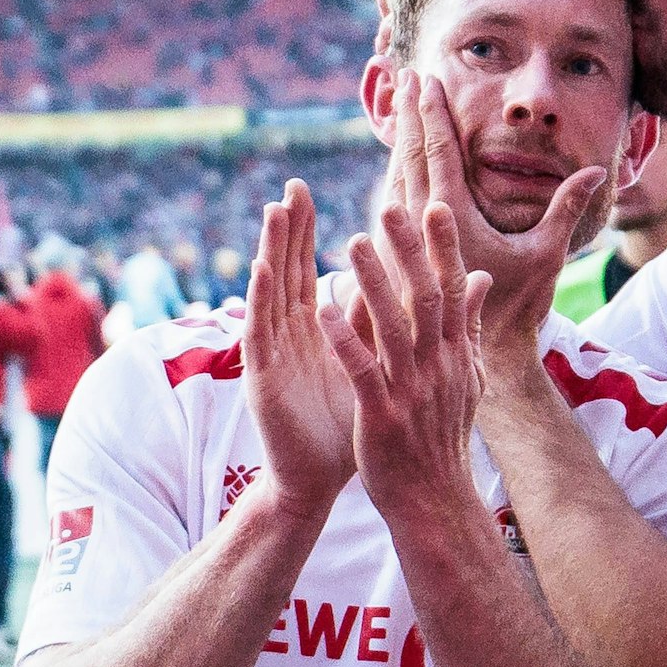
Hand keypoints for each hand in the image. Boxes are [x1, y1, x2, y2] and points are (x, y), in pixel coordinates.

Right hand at [243, 179, 356, 515]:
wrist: (320, 479)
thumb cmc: (346, 423)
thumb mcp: (371, 364)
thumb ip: (382, 323)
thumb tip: (407, 281)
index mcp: (312, 330)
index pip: (306, 270)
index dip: (305, 233)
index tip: (306, 191)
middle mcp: (286, 336)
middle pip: (284, 272)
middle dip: (287, 230)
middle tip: (291, 188)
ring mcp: (271, 355)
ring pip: (269, 294)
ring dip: (271, 252)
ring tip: (274, 213)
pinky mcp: (261, 379)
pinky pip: (259, 333)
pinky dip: (260, 300)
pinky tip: (261, 270)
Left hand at [320, 200, 492, 516]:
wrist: (433, 500)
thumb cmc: (442, 436)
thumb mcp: (467, 379)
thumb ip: (468, 327)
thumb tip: (483, 279)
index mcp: (455, 355)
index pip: (452, 291)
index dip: (443, 249)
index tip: (434, 206)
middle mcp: (438, 367)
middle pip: (425, 298)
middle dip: (408, 252)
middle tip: (390, 208)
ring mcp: (411, 391)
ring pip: (392, 328)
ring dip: (373, 283)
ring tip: (352, 242)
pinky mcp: (381, 416)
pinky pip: (361, 370)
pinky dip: (344, 338)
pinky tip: (323, 309)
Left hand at [383, 70, 604, 355]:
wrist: (488, 362)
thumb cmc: (518, 309)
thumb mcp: (546, 255)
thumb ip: (566, 208)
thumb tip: (595, 171)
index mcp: (451, 220)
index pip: (437, 152)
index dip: (431, 113)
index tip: (425, 80)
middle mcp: (420, 230)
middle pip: (408, 158)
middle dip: (408, 115)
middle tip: (404, 77)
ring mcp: (406, 247)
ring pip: (394, 181)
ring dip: (395, 142)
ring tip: (394, 107)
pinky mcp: (402, 259)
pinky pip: (391, 206)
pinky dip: (391, 176)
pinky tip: (390, 162)